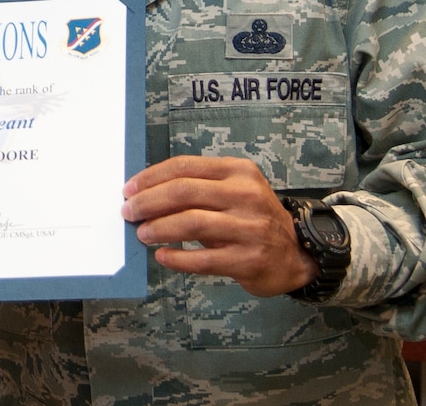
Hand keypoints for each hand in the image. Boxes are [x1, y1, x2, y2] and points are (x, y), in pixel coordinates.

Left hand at [121, 156, 318, 296]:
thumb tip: (146, 195)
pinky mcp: (248, 260)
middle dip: (148, 202)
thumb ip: (198, 188)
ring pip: (191, 223)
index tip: (129, 189)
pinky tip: (163, 256)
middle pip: (183, 192)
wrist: (296, 254)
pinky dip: (178, 258)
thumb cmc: (253, 218)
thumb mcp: (234, 191)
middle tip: (129, 212)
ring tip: (142, 234)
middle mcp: (246, 195)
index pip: (185, 166)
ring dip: (159, 228)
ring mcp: (250, 228)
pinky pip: (203, 259)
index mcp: (239, 171)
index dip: (151, 177)